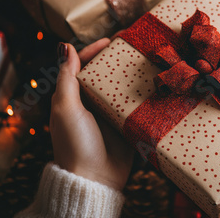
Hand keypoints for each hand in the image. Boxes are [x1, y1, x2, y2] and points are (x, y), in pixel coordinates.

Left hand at [50, 38, 133, 190]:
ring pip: (121, 86)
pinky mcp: (125, 123)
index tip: (111, 40)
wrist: (95, 178)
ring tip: (148, 59)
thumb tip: (64, 46)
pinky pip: (135, 104)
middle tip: (134, 45)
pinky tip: (155, 83)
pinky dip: (143, 93)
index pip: (82, 65)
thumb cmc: (75, 143)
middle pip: (104, 73)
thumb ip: (67, 79)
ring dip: (132, 74)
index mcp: (73, 96)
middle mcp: (91, 102)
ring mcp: (109, 112)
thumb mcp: (66, 108)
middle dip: (117, 58)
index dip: (94, 50)